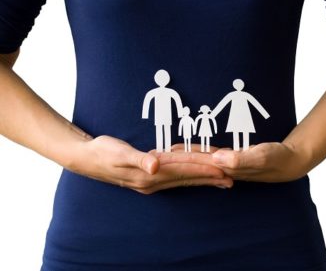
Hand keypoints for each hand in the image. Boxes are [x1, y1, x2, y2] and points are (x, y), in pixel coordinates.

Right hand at [67, 135, 232, 193]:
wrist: (86, 158)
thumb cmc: (103, 152)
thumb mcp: (119, 153)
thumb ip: (138, 159)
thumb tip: (154, 167)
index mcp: (150, 173)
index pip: (183, 170)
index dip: (203, 169)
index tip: (222, 170)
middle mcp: (153, 180)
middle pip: (187, 179)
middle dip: (209, 178)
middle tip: (231, 180)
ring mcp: (151, 181)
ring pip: (183, 180)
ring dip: (202, 180)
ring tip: (220, 181)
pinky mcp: (148, 178)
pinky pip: (174, 178)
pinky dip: (188, 178)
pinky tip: (194, 179)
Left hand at [159, 142, 309, 182]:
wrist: (291, 162)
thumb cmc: (279, 158)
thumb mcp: (262, 156)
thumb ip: (241, 158)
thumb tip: (218, 160)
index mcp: (225, 168)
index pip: (193, 164)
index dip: (174, 160)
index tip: (154, 157)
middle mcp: (221, 168)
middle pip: (190, 164)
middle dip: (170, 160)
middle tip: (149, 155)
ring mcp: (225, 164)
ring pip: (196, 160)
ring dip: (179, 158)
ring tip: (162, 154)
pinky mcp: (230, 158)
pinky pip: (207, 155)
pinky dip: (195, 153)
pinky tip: (189, 152)